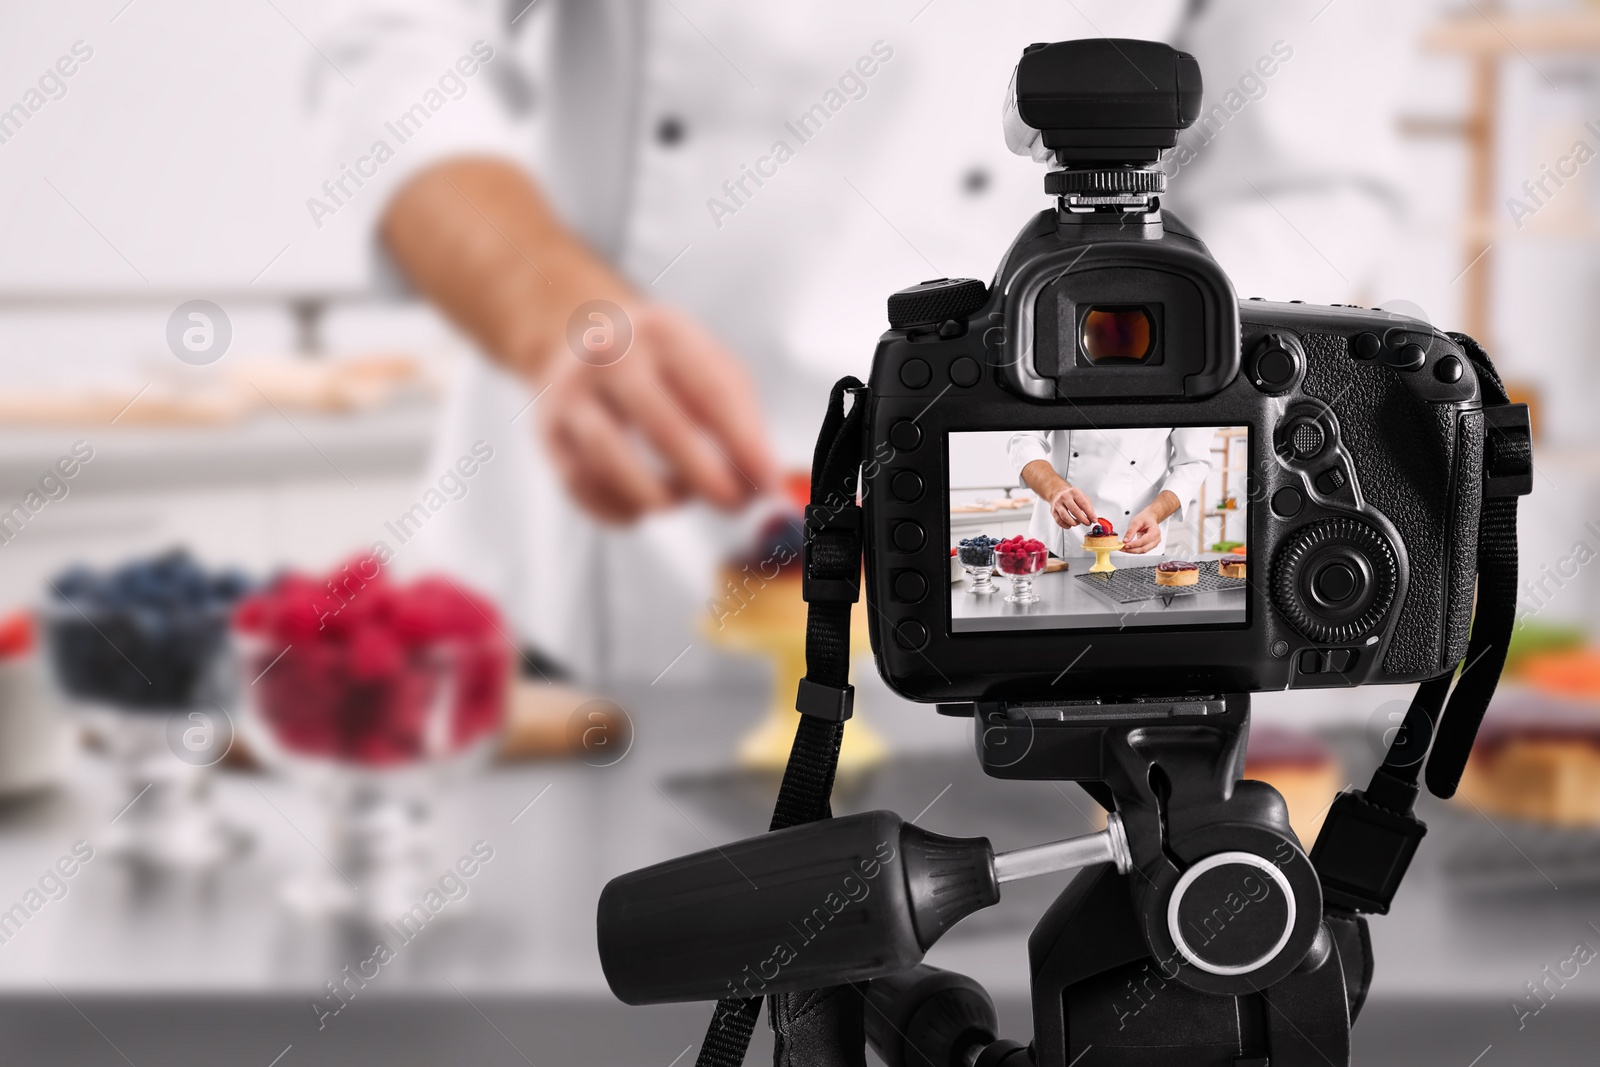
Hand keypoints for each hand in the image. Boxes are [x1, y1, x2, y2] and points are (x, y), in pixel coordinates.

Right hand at [380, 159, 776, 524]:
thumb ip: (741, 419)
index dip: (743, 444)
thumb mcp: (708, 365)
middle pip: (661, 427)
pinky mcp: (548, 432)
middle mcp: (610, 355)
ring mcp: (571, 393)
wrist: (579, 335)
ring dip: (657, 495)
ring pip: (610, 461)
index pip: (711, 392)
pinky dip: (619, 509)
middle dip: (705, 477)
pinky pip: (581, 487)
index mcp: (663, 332)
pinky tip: (642, 506)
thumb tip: (763, 483)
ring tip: (681, 498)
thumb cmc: (662, 363)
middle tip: (733, 504)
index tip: (765, 483)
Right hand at [1048, 485, 1094, 528]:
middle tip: (1087, 523)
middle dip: (1083, 520)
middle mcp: (1065, 497)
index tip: (1093, 520)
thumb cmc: (1071, 495)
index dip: (1090, 514)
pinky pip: (1059, 521)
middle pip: (1075, 511)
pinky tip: (1070, 525)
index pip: (1083, 505)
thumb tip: (1092, 517)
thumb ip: (1088, 506)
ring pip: (1066, 517)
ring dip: (1074, 523)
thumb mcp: (1082, 496)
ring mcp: (1058, 504)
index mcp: (1074, 492)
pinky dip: (1066, 525)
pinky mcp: (1053, 511)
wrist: (1058, 492)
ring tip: (1078, 523)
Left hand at [1121, 508, 1163, 553]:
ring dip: (1132, 551)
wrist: (1150, 518)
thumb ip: (1130, 531)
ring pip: (1142, 551)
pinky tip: (1127, 548)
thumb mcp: (1136, 522)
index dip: (1134, 544)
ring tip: (1123, 548)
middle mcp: (1156, 539)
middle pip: (1144, 548)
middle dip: (1132, 549)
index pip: (1144, 541)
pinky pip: (1141, 550)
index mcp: (1155, 532)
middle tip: (1122, 548)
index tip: (1126, 545)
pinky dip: (1134, 550)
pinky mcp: (1150, 546)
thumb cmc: (1145, 518)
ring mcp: (1154, 544)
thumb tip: (1125, 540)